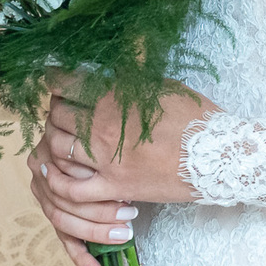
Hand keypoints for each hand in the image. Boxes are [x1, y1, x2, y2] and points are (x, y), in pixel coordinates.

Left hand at [27, 75, 220, 265]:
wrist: (215, 155)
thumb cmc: (194, 116)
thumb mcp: (161, 86)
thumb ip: (129, 82)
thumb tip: (107, 75)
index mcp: (114, 96)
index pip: (69, 84)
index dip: (57, 80)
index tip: (55, 79)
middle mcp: (102, 127)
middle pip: (58, 116)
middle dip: (54, 109)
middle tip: (58, 106)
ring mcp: (105, 161)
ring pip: (58, 150)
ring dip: (50, 140)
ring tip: (53, 134)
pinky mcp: (113, 188)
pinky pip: (72, 189)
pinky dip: (56, 181)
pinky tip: (52, 173)